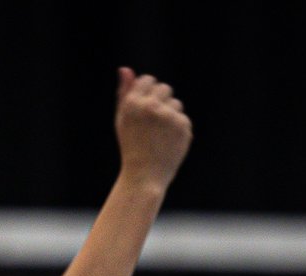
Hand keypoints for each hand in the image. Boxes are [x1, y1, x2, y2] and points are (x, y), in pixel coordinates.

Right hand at [114, 68, 192, 193]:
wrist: (144, 176)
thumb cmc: (131, 147)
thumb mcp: (122, 119)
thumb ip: (124, 93)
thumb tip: (125, 69)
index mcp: (133, 103)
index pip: (148, 80)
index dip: (148, 92)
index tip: (146, 105)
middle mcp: (151, 106)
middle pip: (165, 88)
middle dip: (161, 101)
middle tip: (153, 123)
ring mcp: (169, 116)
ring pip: (176, 103)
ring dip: (170, 114)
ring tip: (159, 135)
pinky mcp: (183, 126)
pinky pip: (183, 119)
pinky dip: (177, 129)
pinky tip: (167, 142)